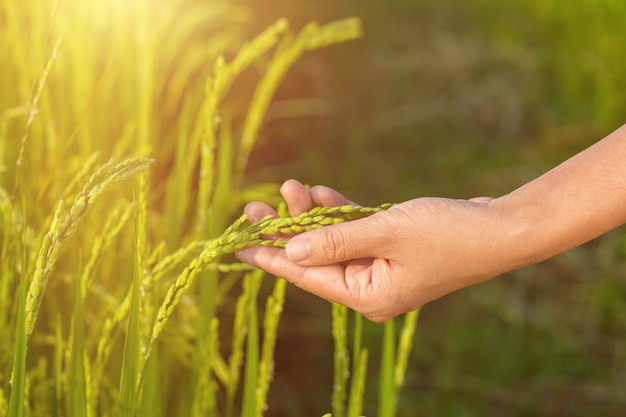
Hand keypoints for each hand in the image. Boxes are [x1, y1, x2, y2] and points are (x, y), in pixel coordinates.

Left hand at [236, 179, 512, 321]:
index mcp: (368, 295)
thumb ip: (334, 241)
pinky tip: (321, 192)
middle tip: (256, 204)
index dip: (270, 258)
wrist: (499, 228)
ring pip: (334, 241)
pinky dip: (340, 213)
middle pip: (317, 258)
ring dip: (314, 215)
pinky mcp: (393, 249)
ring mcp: (382, 268)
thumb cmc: (447, 233)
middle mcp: (371, 287)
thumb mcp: (385, 233)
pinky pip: (355, 233)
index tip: (238, 244)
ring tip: (291, 187)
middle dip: (289, 229)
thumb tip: (290, 253)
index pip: (307, 277)